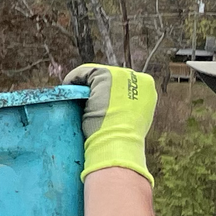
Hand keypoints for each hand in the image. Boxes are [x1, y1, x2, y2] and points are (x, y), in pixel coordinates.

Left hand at [64, 65, 156, 185]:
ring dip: (84, 83)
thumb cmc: (123, 140)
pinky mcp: (105, 75)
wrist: (119, 143)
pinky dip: (73, 78)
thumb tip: (114, 109)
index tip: (98, 105)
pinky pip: (84, 72)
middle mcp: (139, 78)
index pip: (124, 86)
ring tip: (73, 97)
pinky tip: (67, 88)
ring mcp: (123, 75)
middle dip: (97, 87)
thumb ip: (127, 109)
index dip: (110, 94)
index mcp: (148, 90)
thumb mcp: (132, 122)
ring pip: (97, 74)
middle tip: (83, 101)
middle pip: (111, 78)